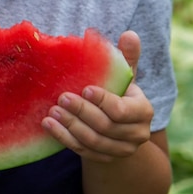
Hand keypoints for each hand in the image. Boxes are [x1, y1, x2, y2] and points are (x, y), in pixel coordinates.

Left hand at [41, 30, 153, 161]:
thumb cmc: (119, 94)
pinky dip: (64, 138)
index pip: (121, 110)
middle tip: (62, 98)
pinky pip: (82, 151)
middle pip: (105, 126)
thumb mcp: (124, 77)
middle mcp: (137, 135)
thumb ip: (127, 57)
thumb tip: (129, 34)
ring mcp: (120, 150)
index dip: (102, 101)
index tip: (84, 88)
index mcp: (143, 111)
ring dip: (70, 126)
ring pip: (93, 141)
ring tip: (52, 111)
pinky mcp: (103, 159)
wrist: (118, 127)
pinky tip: (49, 125)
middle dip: (81, 112)